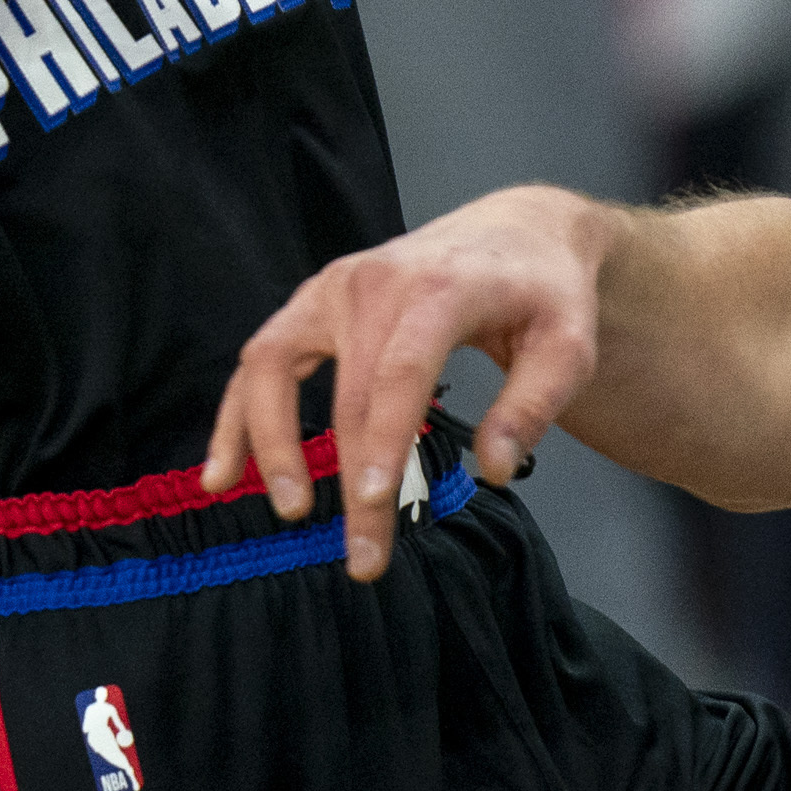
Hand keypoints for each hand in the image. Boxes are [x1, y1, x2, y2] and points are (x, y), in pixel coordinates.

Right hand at [203, 186, 614, 584]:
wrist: (516, 233)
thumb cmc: (543, 294)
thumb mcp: (568, 343)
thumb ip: (534, 404)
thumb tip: (491, 469)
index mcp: (441, 288)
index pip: (402, 370)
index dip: (384, 439)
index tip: (374, 504)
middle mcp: (375, 280)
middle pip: (349, 391)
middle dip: (351, 480)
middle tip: (365, 557)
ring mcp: (335, 287)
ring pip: (276, 364)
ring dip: (271, 442)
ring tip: (292, 511)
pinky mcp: (314, 301)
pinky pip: (260, 358)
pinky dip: (235, 415)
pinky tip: (222, 472)